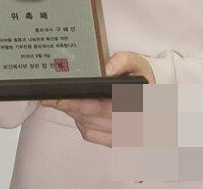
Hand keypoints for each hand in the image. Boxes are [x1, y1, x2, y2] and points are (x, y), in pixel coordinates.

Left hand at [40, 51, 154, 146]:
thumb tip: (105, 69)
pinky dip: (81, 124)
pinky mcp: (116, 141)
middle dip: (68, 108)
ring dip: (73, 115)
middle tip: (49, 99)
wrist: (153, 92)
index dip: (78, 104)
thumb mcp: (136, 61)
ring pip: (89, 128)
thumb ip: (122, 61)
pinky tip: (76, 112)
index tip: (60, 99)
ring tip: (60, 102)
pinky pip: (92, 135)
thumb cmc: (142, 76)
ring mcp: (123, 135)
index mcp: (136, 103)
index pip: (102, 107)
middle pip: (91, 119)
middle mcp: (130, 124)